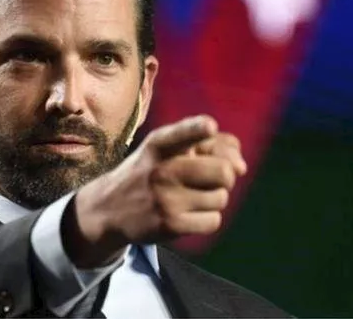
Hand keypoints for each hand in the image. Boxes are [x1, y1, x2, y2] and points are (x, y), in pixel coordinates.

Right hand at [61, 115, 246, 267]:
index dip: (197, 129)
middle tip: (210, 179)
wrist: (109, 208)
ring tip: (192, 196)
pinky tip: (189, 214)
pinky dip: (208, 218)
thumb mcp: (167, 149)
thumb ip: (210, 144)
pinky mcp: (170, 225)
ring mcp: (165, 199)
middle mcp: (161, 170)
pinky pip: (213, 220)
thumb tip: (242, 167)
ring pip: (221, 198)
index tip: (209, 127)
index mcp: (159, 144)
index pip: (181, 133)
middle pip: (223, 172)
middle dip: (225, 176)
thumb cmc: (150, 172)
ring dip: (214, 197)